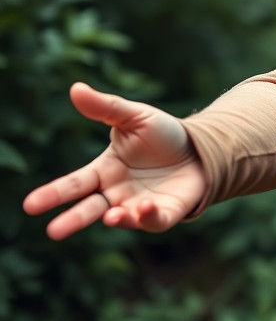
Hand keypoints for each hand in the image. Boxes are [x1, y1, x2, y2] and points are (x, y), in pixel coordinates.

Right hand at [23, 82, 207, 239]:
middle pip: (90, 209)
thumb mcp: (135, 117)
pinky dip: (147, 217)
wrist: (200, 147)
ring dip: (115, 220)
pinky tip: (144, 208)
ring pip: (121, 219)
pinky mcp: (166, 212)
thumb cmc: (163, 135)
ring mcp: (141, 205)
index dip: (54, 194)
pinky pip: (154, 221)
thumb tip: (76, 89)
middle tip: (54, 231)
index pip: (75, 184)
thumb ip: (106, 107)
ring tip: (110, 217)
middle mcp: (119, 192)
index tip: (31, 205)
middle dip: (73, 219)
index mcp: (105, 171)